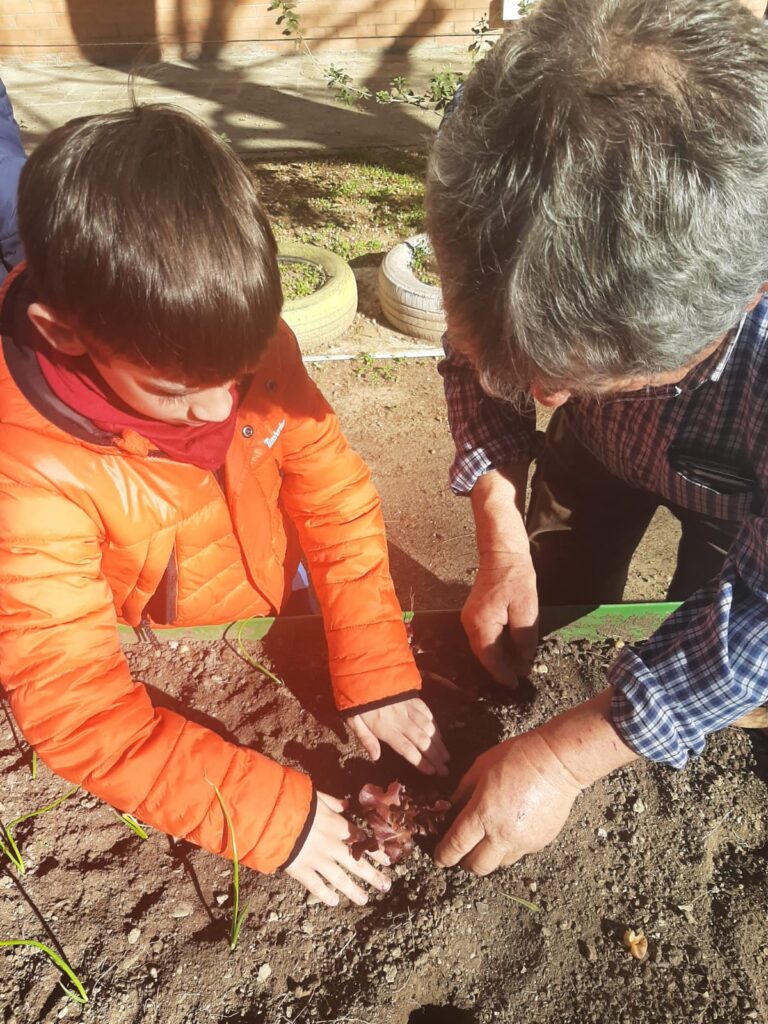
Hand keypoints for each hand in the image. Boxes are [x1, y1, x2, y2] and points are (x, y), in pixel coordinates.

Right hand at [285, 792, 390, 905]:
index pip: (362, 840)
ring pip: (340, 879)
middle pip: (356, 863)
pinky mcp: (302, 870)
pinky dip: (325, 895)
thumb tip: (346, 805)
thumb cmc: (296, 803)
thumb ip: (332, 802)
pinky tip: (334, 901)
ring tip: (364, 899)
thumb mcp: (317, 796)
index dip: (375, 851)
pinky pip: (316, 886)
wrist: (274, 816)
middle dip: (372, 875)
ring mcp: (317, 860)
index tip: (388, 861)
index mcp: (336, 826)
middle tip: (385, 886)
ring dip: (353, 890)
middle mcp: (331, 845)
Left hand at [347, 698, 448, 775]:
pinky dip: (435, 725)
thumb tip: (375, 757)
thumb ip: (365, 737)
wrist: (365, 668)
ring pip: (428, 728)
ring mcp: (409, 707)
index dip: (420, 761)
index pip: (406, 748)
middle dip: (435, 757)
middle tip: (445, 770)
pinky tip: (439, 734)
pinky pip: (428, 713)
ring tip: (446, 756)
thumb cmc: (355, 696)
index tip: (432, 772)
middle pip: (422, 741)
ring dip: (439, 743)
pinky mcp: (412, 698)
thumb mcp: (352, 718)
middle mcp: (401, 719)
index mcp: (385, 727)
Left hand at [435, 691, 638, 874]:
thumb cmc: (516, 758)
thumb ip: (463, 792)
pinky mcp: (541, 842)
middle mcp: (502, 834)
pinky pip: (519, 853)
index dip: (444, 855)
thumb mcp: (480, 768)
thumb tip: (451, 808)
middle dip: (465, 862)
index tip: (439, 857)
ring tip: (487, 839)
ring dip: (488, 856)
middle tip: (461, 852)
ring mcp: (523, 841)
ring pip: (499, 863)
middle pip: (477, 866)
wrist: (557, 762)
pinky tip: (510, 828)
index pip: (456, 846)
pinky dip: (509, 847)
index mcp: (483, 814)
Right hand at [461, 554, 538, 687]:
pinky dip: (495, 647)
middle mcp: (470, 623)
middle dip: (501, 668)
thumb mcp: (527, 608)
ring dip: (499, 658)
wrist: (502, 556)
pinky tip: (509, 649)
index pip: (490, 658)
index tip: (515, 684)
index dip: (503, 674)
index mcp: (481, 622)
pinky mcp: (473, 615)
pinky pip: (483, 638)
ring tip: (517, 665)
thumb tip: (523, 660)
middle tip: (519, 676)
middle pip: (484, 655)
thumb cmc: (515, 577)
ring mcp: (469, 619)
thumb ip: (524, 637)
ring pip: (483, 648)